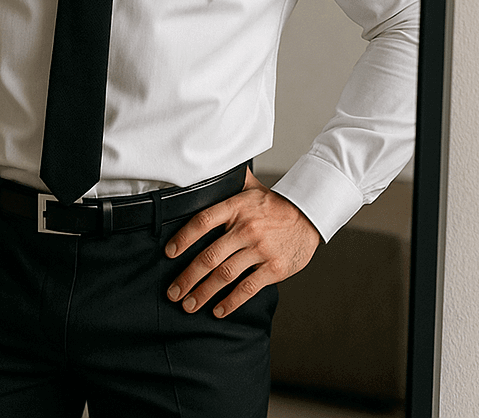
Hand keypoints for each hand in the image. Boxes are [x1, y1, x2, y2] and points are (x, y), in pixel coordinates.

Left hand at [164, 168, 319, 317]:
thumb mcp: (249, 187)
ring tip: (189, 305)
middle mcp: (246, 228)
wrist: (310, 215)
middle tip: (173, 292)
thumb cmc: (273, 204)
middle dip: (188, 277)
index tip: (169, 253)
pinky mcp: (275, 268)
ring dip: (204, 292)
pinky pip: (248, 288)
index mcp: (236, 207)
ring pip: (225, 274)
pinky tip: (217, 310)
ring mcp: (261, 249)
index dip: (183, 238)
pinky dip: (231, 302)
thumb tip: (204, 167)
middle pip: (210, 255)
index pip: (202, 221)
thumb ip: (227, 181)